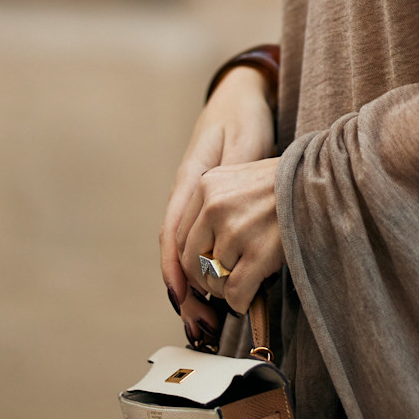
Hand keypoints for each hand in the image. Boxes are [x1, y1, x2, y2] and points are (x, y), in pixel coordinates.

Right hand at [160, 66, 275, 310]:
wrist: (241, 95)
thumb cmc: (244, 116)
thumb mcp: (244, 140)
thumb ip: (232, 173)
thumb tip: (220, 208)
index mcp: (191, 179)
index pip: (174, 231)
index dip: (175, 269)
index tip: (182, 298)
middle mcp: (186, 193)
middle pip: (176, 249)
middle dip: (185, 289)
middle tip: (200, 324)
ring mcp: (193, 199)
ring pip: (183, 249)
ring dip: (191, 285)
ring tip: (205, 320)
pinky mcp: (205, 204)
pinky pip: (195, 241)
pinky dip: (199, 268)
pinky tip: (212, 292)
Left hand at [177, 158, 284, 315]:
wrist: (324, 181)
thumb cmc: (287, 184)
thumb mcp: (241, 180)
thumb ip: (215, 205)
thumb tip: (197, 253)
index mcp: (208, 184)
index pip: (180, 237)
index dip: (192, 261)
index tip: (205, 270)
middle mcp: (215, 204)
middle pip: (191, 261)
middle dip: (207, 279)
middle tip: (226, 281)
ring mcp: (235, 228)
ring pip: (213, 279)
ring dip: (228, 288)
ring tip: (247, 279)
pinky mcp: (258, 251)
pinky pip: (234, 293)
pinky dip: (240, 302)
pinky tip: (251, 296)